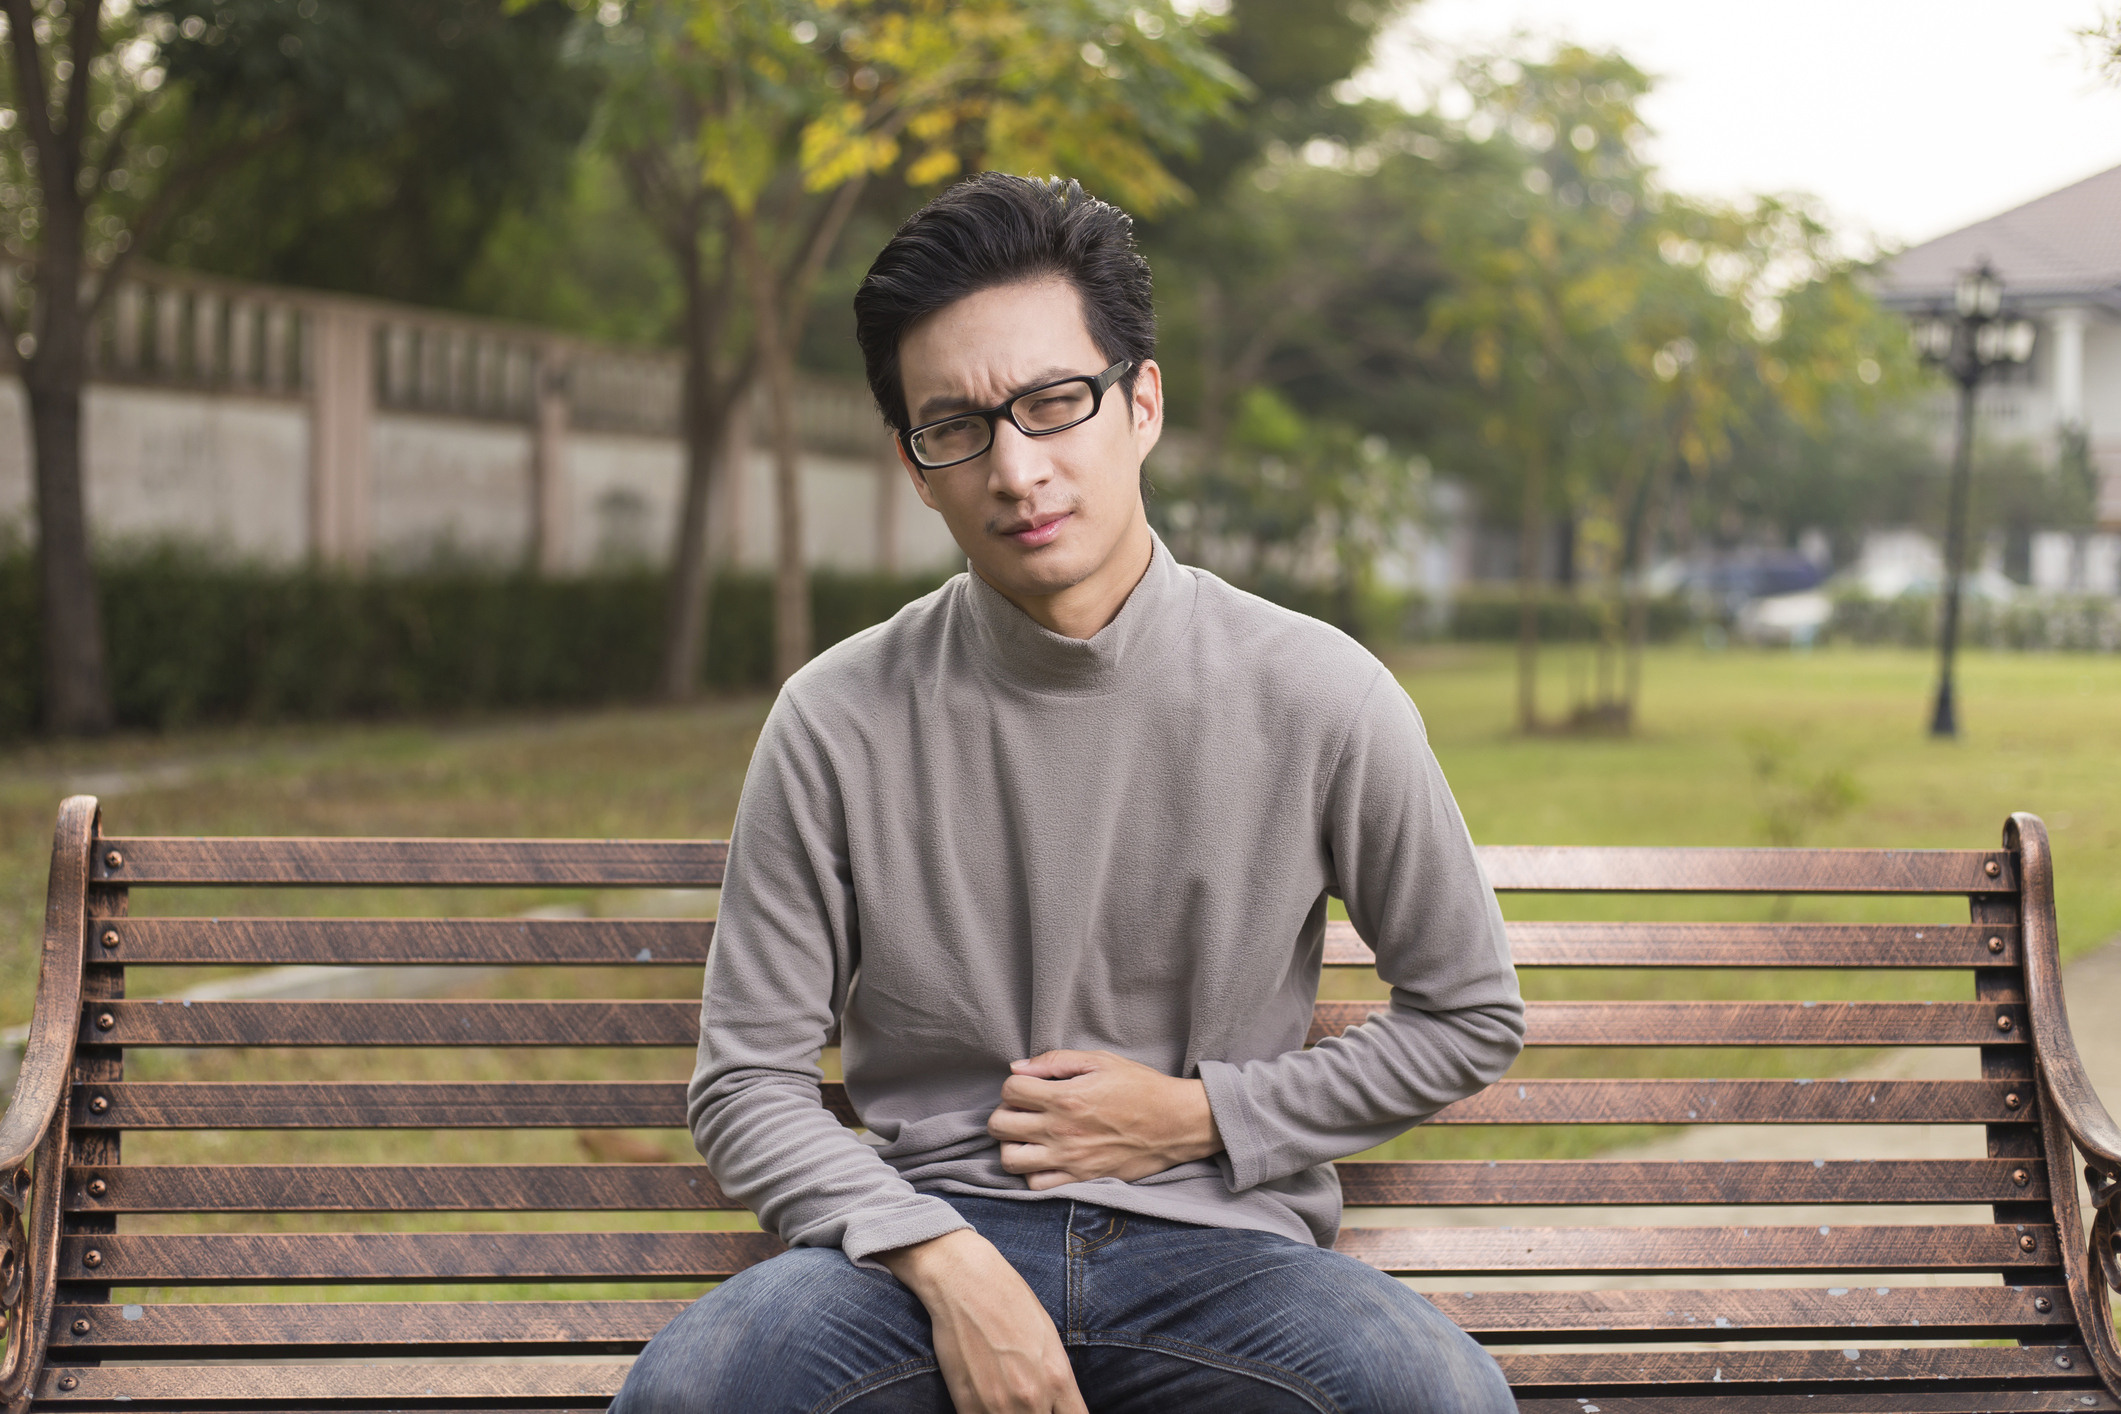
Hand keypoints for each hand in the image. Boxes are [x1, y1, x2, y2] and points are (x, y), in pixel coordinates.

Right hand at [877, 1228, 1087, 1413]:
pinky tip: (986, 1400)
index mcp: (1058, 1378)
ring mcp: (998, 1405)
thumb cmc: (1009, 1301)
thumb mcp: (1049, 1339)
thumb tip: (1057, 1405)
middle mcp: (1032, 1398)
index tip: (1056, 1411)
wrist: (965, 1282)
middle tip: (1028, 1402)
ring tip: (1005, 1398)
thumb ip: (1056, 1380)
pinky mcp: (967, 1405)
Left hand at [986, 1049, 1221, 1190]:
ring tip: (1027, 1136)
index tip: (1028, 1087)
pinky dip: (1031, 1173)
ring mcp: (1069, 1158)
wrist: (1175, 1123)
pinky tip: (1043, 1158)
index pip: (1010, 1090)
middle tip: (1023, 1111)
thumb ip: (1056, 1061)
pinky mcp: (1080, 1179)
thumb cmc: (1141, 1087)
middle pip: (1000, 1125)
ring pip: (1010, 1160)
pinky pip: (1036, 1185)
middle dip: (1005, 1113)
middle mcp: (1061, 1130)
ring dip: (1011, 1145)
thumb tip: (1018, 1068)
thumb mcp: (1101, 1061)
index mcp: (1065, 1097)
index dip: (1014, 1084)